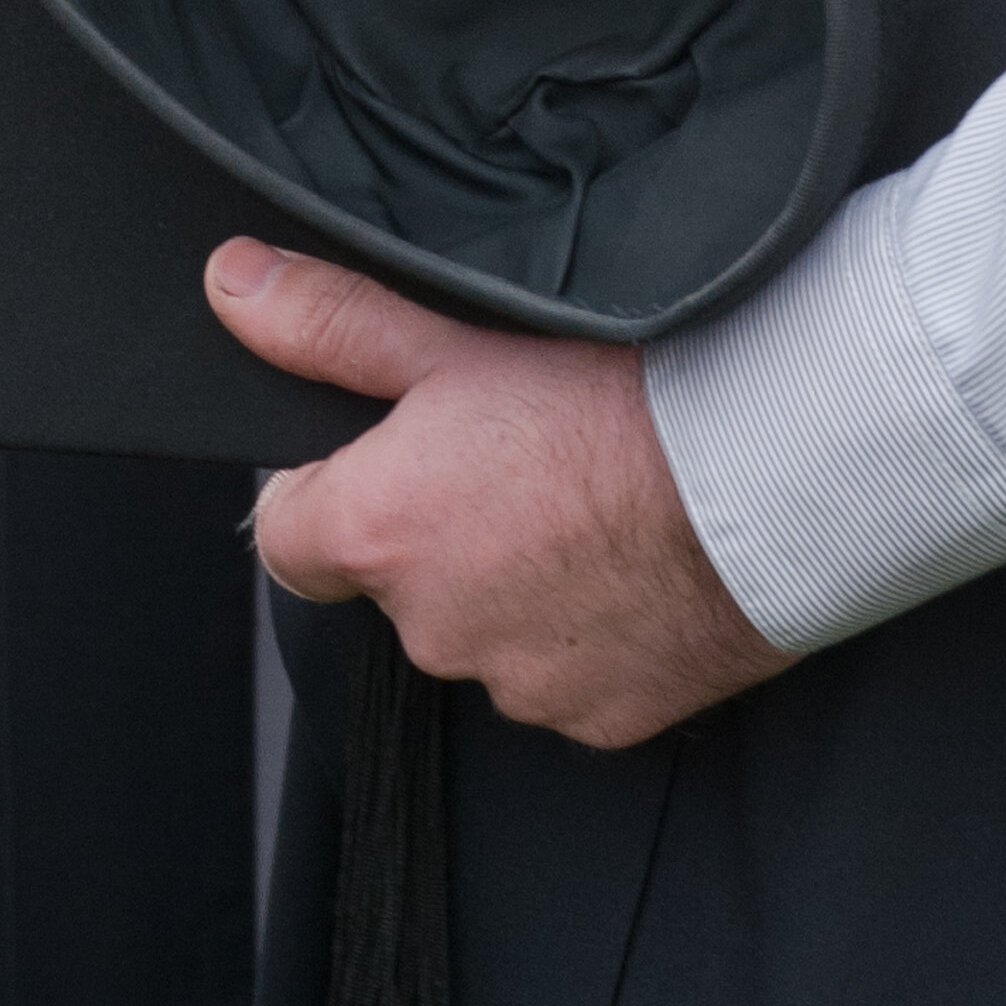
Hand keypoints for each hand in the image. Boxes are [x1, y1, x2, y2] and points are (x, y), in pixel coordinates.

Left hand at [215, 243, 792, 752]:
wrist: (774, 472)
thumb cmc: (624, 393)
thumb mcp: (460, 337)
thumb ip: (332, 321)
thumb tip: (230, 285)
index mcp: (382, 533)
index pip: (287, 535)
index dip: (327, 487)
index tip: (391, 448)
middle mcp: (433, 629)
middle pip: (400, 579)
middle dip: (444, 525)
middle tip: (524, 449)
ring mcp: (519, 684)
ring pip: (489, 628)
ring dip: (520, 578)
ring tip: (598, 497)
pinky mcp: (601, 721)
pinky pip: (571, 673)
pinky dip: (593, 626)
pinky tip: (642, 555)